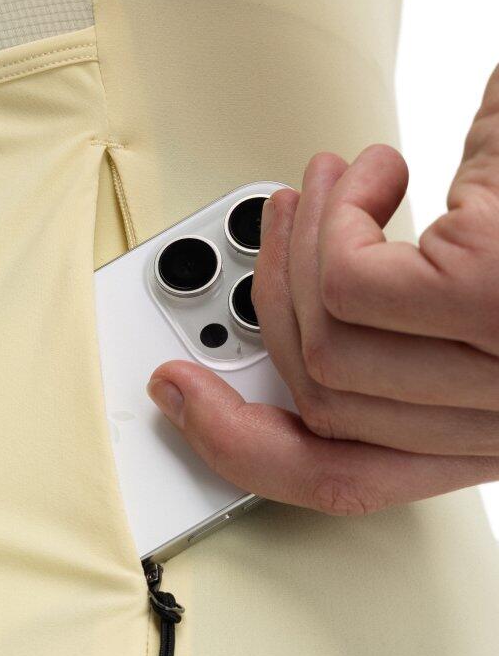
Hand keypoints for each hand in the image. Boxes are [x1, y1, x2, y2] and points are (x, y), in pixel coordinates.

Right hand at [146, 66, 498, 514]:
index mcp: (495, 428)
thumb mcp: (484, 309)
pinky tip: (367, 175)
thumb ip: (402, 347)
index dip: (241, 448)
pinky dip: (332, 217)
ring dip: (297, 247)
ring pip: (323, 343)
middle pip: (318, 404)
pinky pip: (350, 280)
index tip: (188, 400)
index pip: (346, 481)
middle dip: (265, 310)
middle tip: (268, 234)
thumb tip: (297, 318)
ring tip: (325, 187)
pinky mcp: (494, 295)